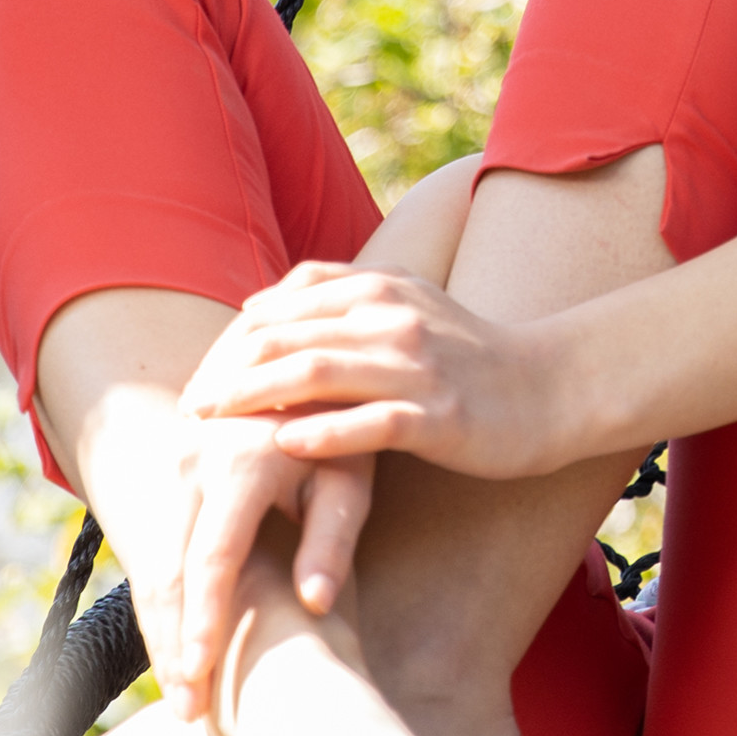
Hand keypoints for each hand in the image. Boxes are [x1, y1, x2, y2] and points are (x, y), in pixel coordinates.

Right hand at [167, 406, 372, 720]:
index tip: (200, 680)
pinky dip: (162, 604)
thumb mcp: (351, 474)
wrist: (297, 371)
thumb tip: (317, 605)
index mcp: (240, 463)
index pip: (212, 559)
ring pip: (154, 564)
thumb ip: (333, 536)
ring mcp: (171, 470)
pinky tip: (177, 650)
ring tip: (183, 697)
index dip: (203, 622)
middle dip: (174, 644)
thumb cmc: (339, 432)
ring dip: (162, 632)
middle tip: (188, 711)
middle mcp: (192, 464)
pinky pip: (155, 549)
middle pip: (169, 571)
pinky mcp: (167, 480)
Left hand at [178, 259, 568, 480]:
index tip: (198, 374)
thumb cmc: (468, 355)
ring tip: (211, 425)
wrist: (549, 388)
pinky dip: (322, 433)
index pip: (286, 302)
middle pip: (288, 335)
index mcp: (383, 287)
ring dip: (254, 397)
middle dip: (228, 370)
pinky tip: (282, 448)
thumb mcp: (405, 306)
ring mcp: (419, 367)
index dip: (233, 338)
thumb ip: (337, 298)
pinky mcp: (440, 417)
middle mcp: (395, 318)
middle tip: (187, 407)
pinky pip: (371, 424)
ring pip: (317, 372)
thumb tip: (254, 307)